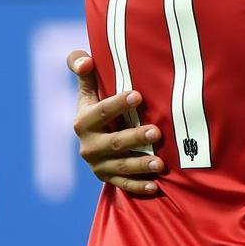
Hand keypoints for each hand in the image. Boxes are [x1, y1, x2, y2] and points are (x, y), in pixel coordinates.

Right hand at [68, 50, 165, 195]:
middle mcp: (89, 145)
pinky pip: (124, 185)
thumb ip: (84, 71)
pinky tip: (155, 186)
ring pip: (121, 166)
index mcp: (84, 121)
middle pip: (114, 142)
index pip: (101, 111)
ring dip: (140, 165)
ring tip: (160, 162)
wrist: (93, 140)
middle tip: (156, 132)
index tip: (138, 95)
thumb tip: (84, 59)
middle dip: (134, 138)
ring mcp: (99, 164)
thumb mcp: (89, 92)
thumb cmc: (97, 108)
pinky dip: (139, 186)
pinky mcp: (108, 179)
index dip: (118, 103)